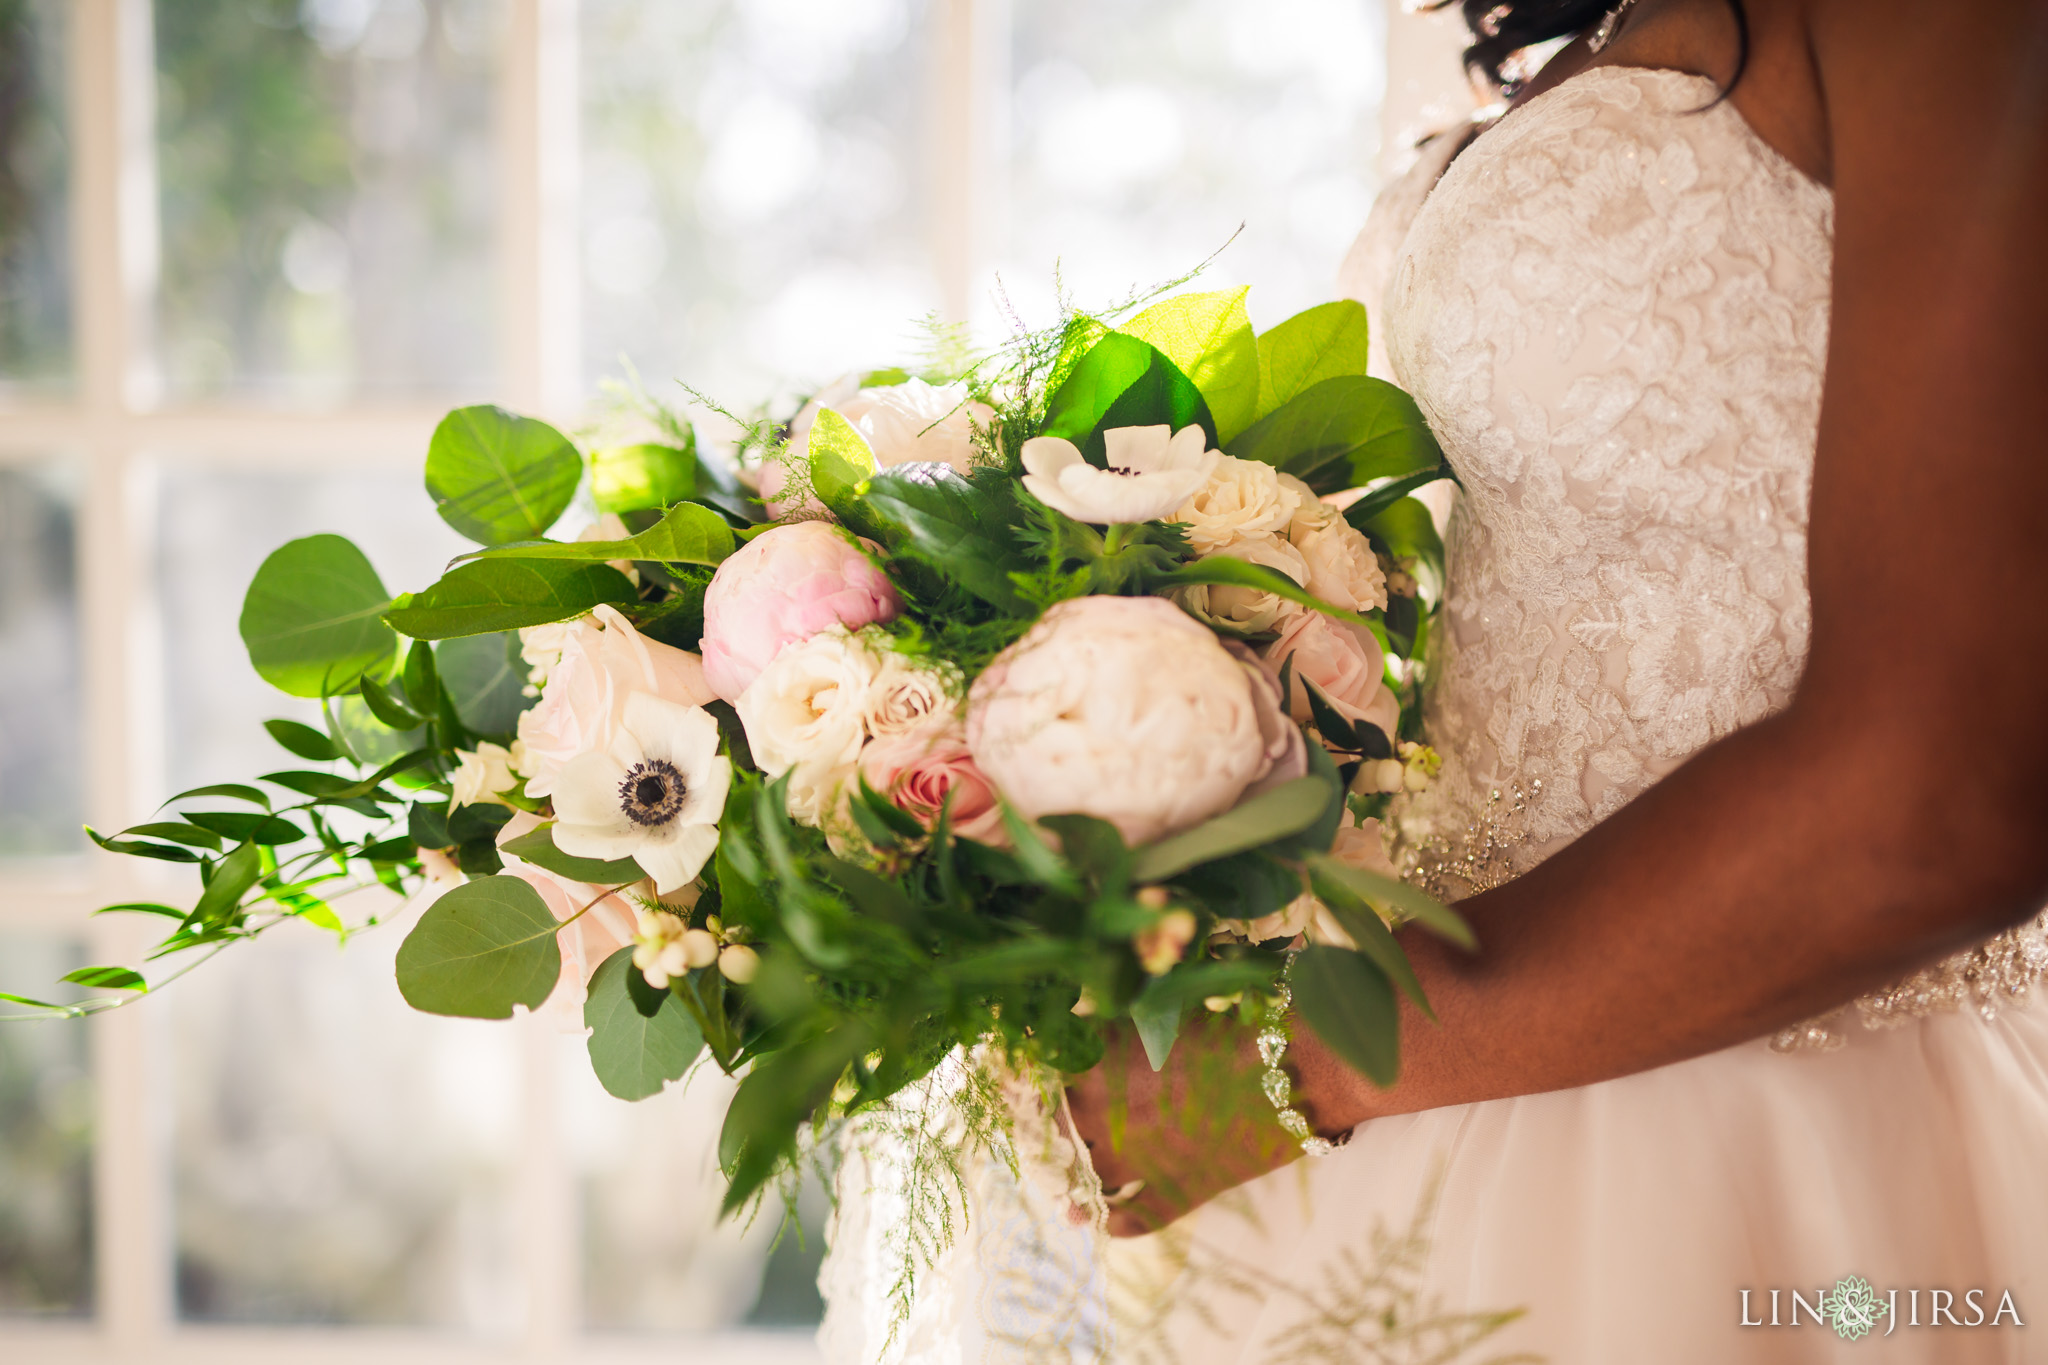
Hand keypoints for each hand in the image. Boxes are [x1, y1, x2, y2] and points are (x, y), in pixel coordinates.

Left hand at [1063, 1012, 1364, 1236]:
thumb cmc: (1231, 1023)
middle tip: (1053, 1119)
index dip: (1041, 1067)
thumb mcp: (1161, 1008)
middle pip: (1057, 1125)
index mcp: (1095, 1065)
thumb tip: (1087, 1012)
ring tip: (1065, 1184)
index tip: (1037, 1066)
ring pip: (1083, 1178)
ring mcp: (1138, 1164)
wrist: (1295, 1070)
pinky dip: (1110, 1221)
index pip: (1046, 1069)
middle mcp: (1104, 1119)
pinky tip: (1098, 1220)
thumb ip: (1118, 1019)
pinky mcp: (1175, 1196)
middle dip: (1055, 1120)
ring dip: (1072, 1179)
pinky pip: (1128, 1220)